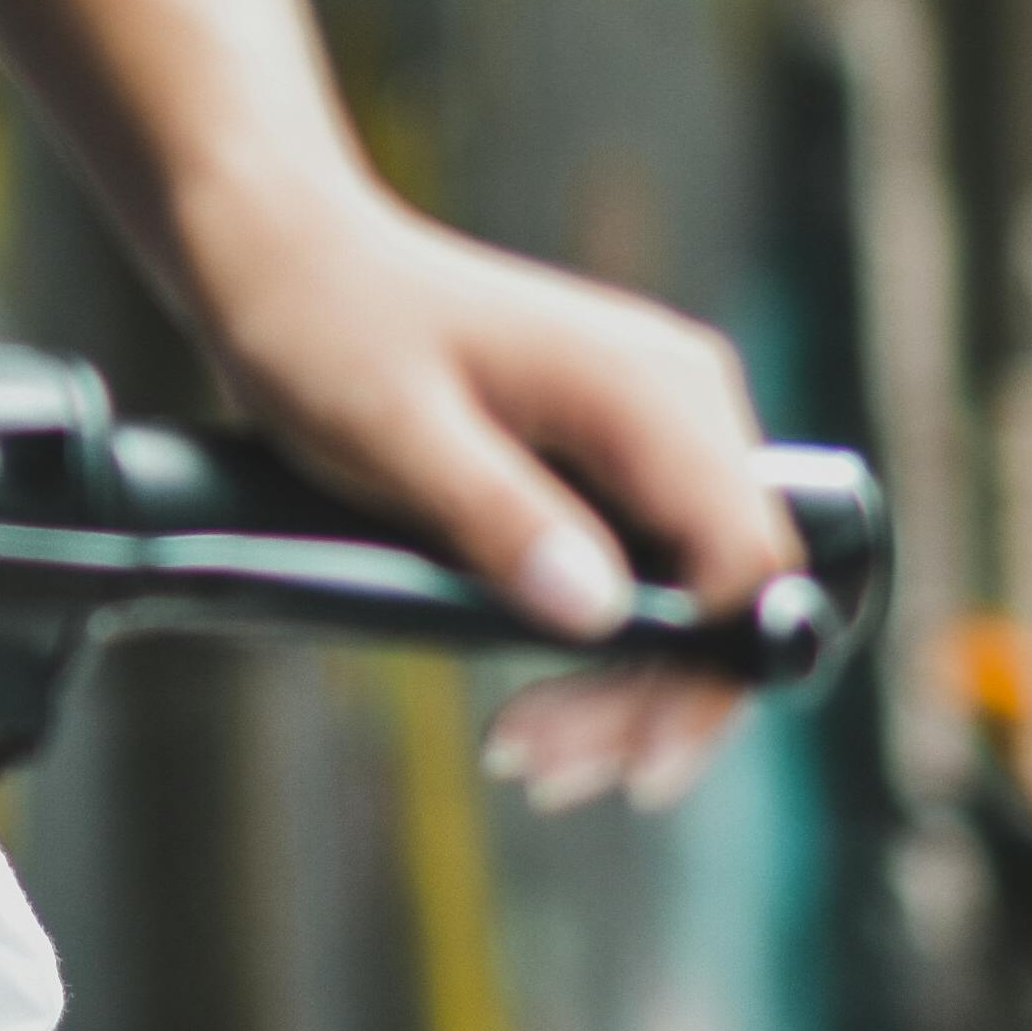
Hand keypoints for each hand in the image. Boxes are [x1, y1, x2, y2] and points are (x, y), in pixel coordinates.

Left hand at [178, 165, 793, 813]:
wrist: (287, 258)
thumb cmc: (326, 329)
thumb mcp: (392, 434)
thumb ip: (497, 515)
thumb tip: (598, 610)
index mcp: (649, 392)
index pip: (744, 567)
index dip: (704, 679)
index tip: (629, 762)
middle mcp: (682, 401)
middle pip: (732, 592)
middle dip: (655, 701)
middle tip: (544, 772)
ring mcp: (656, 422)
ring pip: (697, 588)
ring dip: (629, 685)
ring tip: (530, 755)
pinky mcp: (618, 447)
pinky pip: (654, 562)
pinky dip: (609, 640)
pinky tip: (543, 698)